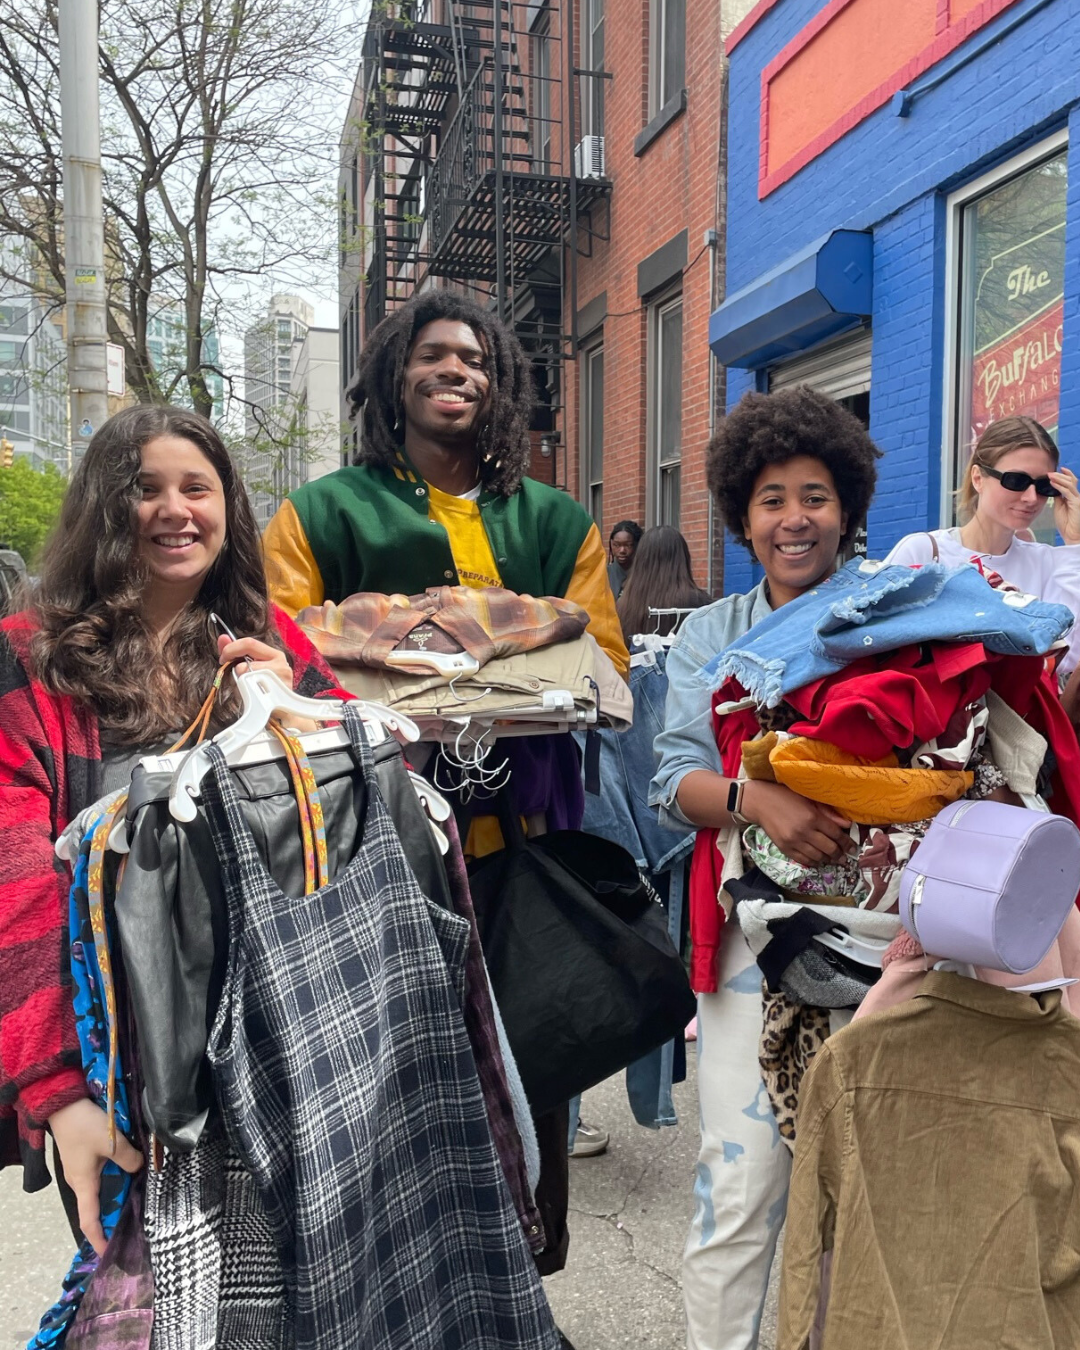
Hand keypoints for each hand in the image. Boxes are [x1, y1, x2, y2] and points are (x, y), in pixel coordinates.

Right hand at [49, 1098, 142, 1256]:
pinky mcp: (84, 1156)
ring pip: (101, 1189)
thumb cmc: (85, 1126)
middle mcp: (79, 1181)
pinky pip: (100, 1175)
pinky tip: (130, 1172)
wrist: (64, 1102)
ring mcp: (80, 1169)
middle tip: (136, 1222)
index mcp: (83, 1184)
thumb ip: (129, 1159)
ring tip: (138, 1199)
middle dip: (114, 1217)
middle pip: (97, 1207)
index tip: (110, 1253)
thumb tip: (140, 1168)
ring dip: (116, 1195)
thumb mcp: (112, 1142)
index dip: (99, 1239)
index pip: (89, 1220)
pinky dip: (114, 1179)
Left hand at [217, 634, 317, 731]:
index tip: (223, 658)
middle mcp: (281, 662)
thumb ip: (236, 652)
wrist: (282, 714)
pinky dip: (247, 691)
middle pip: (249, 650)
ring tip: (244, 687)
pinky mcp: (279, 691)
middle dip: (232, 656)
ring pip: (248, 669)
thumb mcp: (251, 668)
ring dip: (240, 678)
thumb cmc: (264, 691)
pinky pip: (253, 686)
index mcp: (274, 655)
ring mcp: (282, 676)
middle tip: (226, 666)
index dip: (232, 648)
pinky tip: (252, 696)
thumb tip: (222, 638)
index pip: (250, 642)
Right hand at [741, 779, 854, 868]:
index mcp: (813, 817)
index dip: (847, 842)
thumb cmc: (787, 797)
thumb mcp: (810, 800)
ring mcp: (793, 842)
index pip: (836, 834)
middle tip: (845, 856)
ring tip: (833, 859)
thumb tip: (848, 825)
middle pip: (829, 849)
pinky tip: (818, 860)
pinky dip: (813, 862)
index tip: (853, 847)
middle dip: (840, 854)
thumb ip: (829, 813)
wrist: (761, 803)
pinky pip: (804, 861)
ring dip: (828, 860)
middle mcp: (804, 832)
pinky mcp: (784, 848)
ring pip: (818, 857)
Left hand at [1050, 468, 1079, 544]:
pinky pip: (1067, 492)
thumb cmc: (1066, 524)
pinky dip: (1059, 486)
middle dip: (1060, 475)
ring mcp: (1077, 499)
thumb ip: (1058, 498)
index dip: (1065, 475)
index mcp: (1073, 497)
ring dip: (1059, 478)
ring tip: (1049, 476)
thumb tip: (1053, 490)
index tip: (1057, 470)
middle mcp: (1077, 497)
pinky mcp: (1077, 503)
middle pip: (1071, 481)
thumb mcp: (1059, 508)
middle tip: (1049, 473)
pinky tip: (1052, 484)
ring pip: (1070, 484)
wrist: (1072, 535)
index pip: (1071, 482)